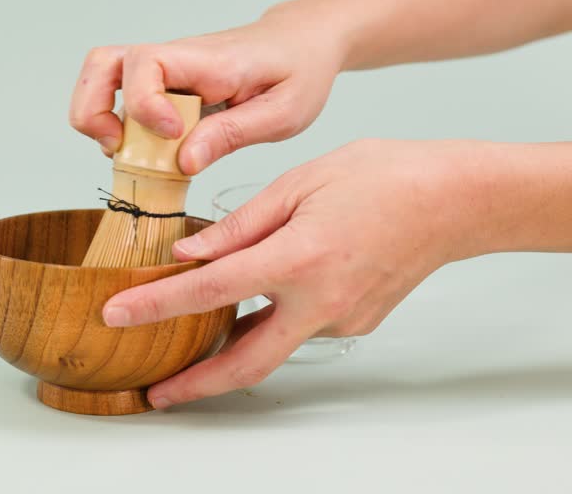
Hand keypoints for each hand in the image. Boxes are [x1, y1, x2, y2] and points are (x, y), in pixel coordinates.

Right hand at [68, 2, 348, 173]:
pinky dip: (116, 122)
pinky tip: (143, 151)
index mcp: (209, 61)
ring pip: (101, 75)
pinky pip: (120, 93)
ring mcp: (165, 68)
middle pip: (103, 62)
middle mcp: (176, 58)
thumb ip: (232, 135)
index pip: (146, 64)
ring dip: (96, 116)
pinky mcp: (163, 82)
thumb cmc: (298, 72)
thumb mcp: (284, 113)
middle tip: (117, 147)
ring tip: (122, 151)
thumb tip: (184, 161)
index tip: (173, 136)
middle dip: (93, 109)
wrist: (302, 41)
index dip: (145, 104)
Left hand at [100, 138, 488, 407]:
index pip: (210, 291)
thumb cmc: (382, 177)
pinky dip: (271, 320)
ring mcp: (342, 319)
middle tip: (156, 394)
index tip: (117, 314)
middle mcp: (320, 303)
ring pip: (273, 345)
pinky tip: (254, 303)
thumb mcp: (299, 183)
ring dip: (231, 348)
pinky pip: (300, 326)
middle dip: (196, 385)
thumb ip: (241, 224)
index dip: (156, 304)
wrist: (454, 200)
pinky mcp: (356, 322)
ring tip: (191, 342)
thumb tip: (192, 252)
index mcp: (298, 260)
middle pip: (246, 363)